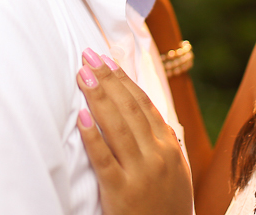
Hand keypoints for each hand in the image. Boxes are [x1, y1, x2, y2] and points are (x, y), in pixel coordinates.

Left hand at [75, 50, 192, 214]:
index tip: (104, 58)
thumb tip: (146, 108)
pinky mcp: (122, 192)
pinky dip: (92, 136)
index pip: (143, 102)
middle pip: (129, 108)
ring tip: (81, 74)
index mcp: (169, 146)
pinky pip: (104, 159)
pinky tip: (82, 117)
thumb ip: (162, 139)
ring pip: (117, 126)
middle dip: (106, 79)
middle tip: (87, 56)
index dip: (122, 78)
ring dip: (98, 96)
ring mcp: (140, 173)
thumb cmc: (167, 205)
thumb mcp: (174, 169)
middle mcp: (157, 155)